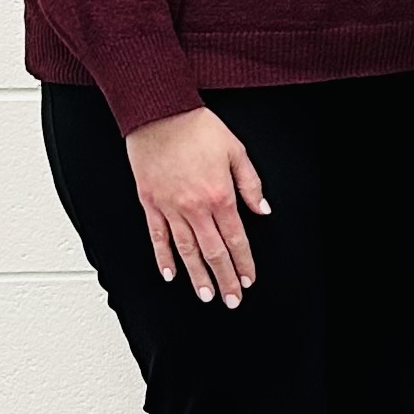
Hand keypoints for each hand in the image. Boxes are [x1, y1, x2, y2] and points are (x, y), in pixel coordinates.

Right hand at [124, 107, 267, 306]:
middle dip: (224, 278)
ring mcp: (170, 207)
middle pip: (213, 251)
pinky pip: (157, 237)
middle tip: (231, 299)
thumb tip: (262, 209)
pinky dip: (163, 258)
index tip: (248, 279)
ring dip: (197, 276)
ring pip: (185, 251)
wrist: (159, 114)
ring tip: (205, 295)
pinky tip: (170, 275)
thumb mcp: (237, 151)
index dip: (243, 262)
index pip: (236, 239)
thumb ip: (251, 184)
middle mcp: (194, 207)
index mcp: (220, 196)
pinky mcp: (150, 204)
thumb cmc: (197, 128)